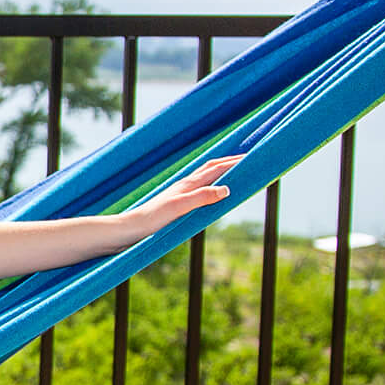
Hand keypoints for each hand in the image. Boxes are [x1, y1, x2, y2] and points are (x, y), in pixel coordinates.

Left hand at [123, 154, 242, 234]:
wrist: (132, 228)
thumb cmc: (154, 218)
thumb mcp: (180, 208)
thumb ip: (202, 197)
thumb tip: (227, 189)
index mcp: (188, 184)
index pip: (216, 168)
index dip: (234, 161)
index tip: (252, 156)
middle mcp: (185, 185)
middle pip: (211, 167)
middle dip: (230, 161)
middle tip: (248, 157)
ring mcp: (180, 192)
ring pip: (204, 175)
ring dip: (220, 169)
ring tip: (233, 168)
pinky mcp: (176, 202)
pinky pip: (199, 187)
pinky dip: (210, 183)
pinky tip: (209, 189)